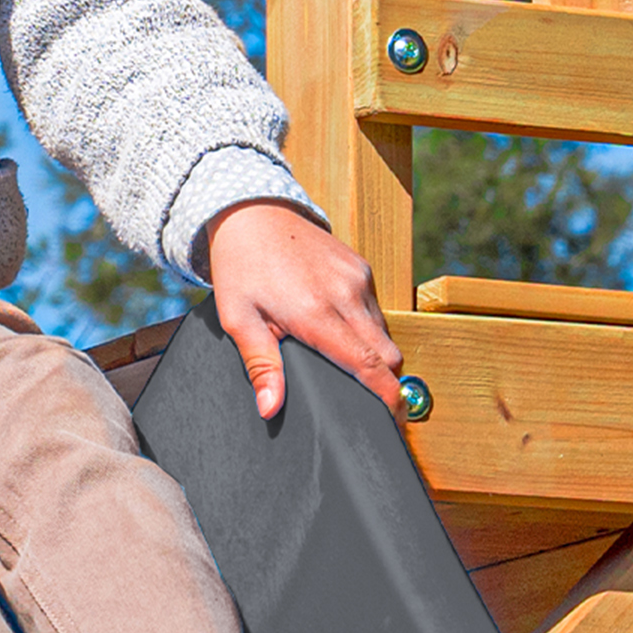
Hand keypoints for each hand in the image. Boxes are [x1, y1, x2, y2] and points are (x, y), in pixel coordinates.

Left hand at [199, 199, 400, 421]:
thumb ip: (261, 365)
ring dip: (373, 351)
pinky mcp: (361, 265)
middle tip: (365, 398)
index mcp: (316, 312)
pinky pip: (375, 308)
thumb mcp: (239, 319)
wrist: (251, 211)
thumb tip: (270, 408)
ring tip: (340, 358)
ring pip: (384, 332)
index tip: (393, 420)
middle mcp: (345, 294)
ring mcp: (357, 277)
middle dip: (383, 380)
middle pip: (388, 354)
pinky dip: (365, 325)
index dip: (387, 397)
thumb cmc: (240, 267)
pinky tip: (336, 325)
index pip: (369, 364)